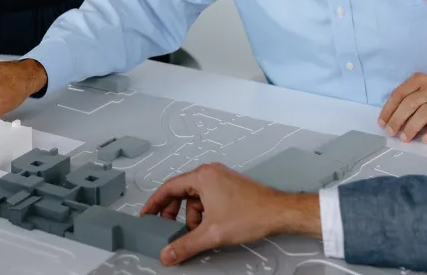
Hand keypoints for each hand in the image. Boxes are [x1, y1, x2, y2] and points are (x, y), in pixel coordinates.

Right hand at [140, 163, 319, 265]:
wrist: (279, 213)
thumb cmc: (252, 213)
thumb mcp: (212, 233)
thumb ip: (185, 245)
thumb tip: (168, 253)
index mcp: (203, 176)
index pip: (169, 187)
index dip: (155, 203)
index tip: (147, 214)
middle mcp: (211, 173)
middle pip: (181, 192)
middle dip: (173, 213)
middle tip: (167, 228)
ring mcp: (221, 179)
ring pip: (195, 198)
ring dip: (191, 216)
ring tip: (195, 233)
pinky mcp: (229, 187)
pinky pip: (207, 199)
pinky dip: (203, 214)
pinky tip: (208, 228)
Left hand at [378, 73, 426, 143]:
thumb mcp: (421, 92)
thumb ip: (406, 101)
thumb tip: (389, 121)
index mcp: (419, 80)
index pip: (399, 93)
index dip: (388, 109)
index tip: (382, 123)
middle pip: (410, 103)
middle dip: (397, 119)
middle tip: (390, 132)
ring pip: (424, 112)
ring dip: (411, 127)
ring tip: (404, 138)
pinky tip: (425, 139)